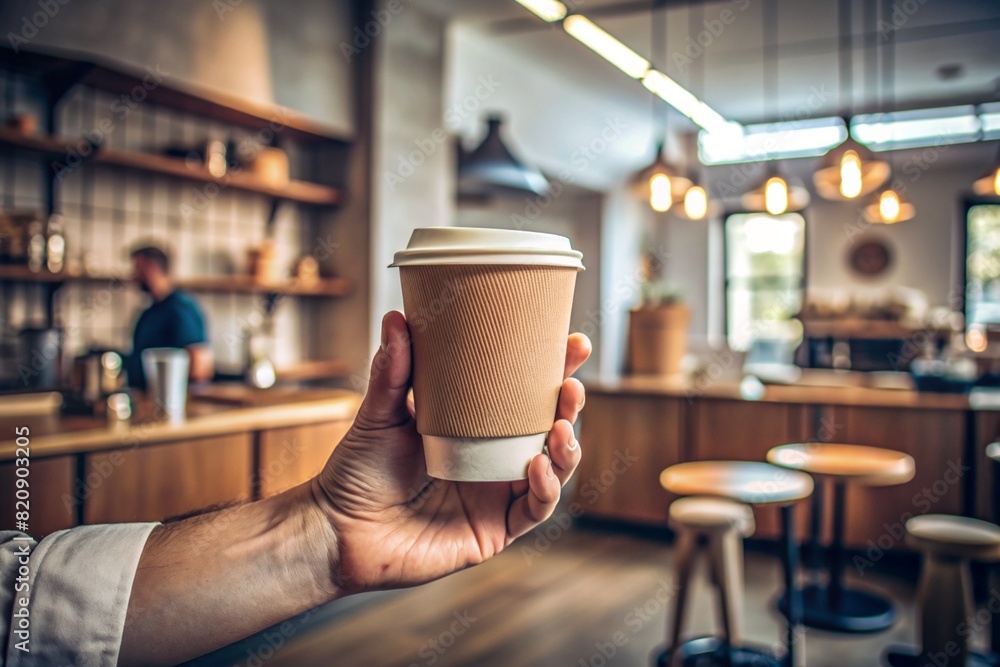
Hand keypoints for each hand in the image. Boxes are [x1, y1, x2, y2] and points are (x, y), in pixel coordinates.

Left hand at [313, 311, 590, 594]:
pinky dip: (544, 488)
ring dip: (567, 447)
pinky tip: (536, 465)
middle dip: (570, 407)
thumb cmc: (357, 472)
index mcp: (475, 428)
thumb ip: (393, 372)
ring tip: (561, 426)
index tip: (572, 343)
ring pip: (554, 470)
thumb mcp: (379, 415)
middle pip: (549, 429)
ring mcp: (497, 495)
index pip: (525, 396)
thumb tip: (396, 317)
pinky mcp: (495, 530)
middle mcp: (493, 460)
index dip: (555, 371)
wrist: (339, 531)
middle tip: (572, 385)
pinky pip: (534, 509)